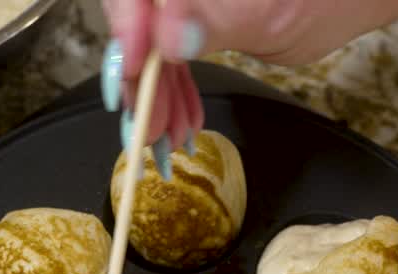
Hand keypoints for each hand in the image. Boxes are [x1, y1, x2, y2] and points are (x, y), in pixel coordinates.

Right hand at [100, 0, 397, 175]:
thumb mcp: (270, 15)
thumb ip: (215, 20)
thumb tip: (169, 39)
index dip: (126, 34)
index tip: (133, 78)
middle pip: (135, 21)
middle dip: (140, 78)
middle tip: (150, 129)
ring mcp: (182, 2)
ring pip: (147, 40)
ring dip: (154, 92)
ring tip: (170, 136)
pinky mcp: (189, 14)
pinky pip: (165, 47)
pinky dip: (172, 86)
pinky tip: (183, 117)